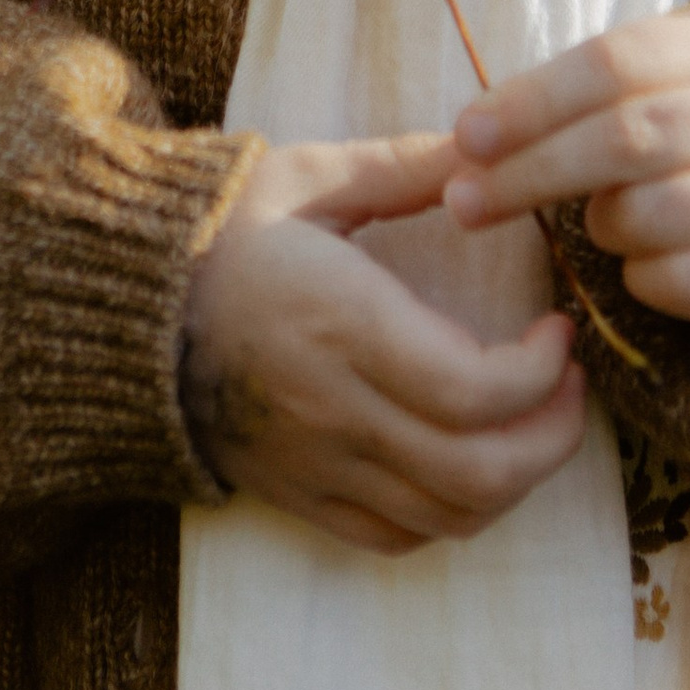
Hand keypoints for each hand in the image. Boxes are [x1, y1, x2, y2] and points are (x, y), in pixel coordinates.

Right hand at [181, 135, 587, 553]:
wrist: (116, 312)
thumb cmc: (215, 234)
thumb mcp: (307, 177)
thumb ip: (406, 169)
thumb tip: (491, 152)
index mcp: (342, 326)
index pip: (475, 391)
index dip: (544, 374)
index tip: (558, 328)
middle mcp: (333, 411)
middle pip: (479, 472)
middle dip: (554, 437)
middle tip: (572, 383)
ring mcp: (316, 465)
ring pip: (450, 517)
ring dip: (515, 480)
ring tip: (535, 421)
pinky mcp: (299, 495)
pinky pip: (398, 537)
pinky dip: (452, 514)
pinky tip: (467, 459)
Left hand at [443, 12, 689, 350]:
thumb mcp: (648, 101)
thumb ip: (567, 107)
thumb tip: (458, 148)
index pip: (618, 61)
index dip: (531, 100)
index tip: (464, 138)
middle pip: (631, 134)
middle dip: (532, 170)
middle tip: (464, 204)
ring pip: (657, 212)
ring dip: (603, 227)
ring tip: (603, 227)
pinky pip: (688, 281)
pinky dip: (645, 280)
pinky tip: (647, 272)